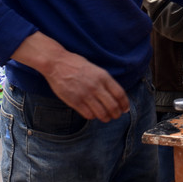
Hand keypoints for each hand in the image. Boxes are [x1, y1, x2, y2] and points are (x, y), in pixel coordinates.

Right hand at [10, 31, 128, 121]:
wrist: (57, 63)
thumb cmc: (77, 65)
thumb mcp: (96, 69)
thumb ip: (105, 82)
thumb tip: (116, 96)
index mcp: (103, 76)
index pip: (120, 94)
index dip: (124, 104)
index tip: (125, 109)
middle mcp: (96, 86)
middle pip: (113, 106)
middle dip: (116, 114)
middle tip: (116, 115)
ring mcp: (85, 94)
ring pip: (101, 113)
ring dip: (106, 118)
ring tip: (105, 117)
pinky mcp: (74, 101)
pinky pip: (88, 114)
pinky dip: (93, 116)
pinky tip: (92, 114)